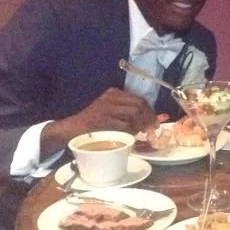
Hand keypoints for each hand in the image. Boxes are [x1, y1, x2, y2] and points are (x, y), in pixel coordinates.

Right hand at [42, 88, 156, 153]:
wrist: (72, 129)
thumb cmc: (95, 125)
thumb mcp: (114, 115)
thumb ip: (131, 116)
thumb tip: (157, 119)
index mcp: (114, 94)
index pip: (140, 99)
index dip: (151, 111)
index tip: (156, 122)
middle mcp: (111, 97)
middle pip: (139, 104)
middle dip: (149, 118)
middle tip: (151, 129)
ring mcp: (106, 107)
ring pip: (134, 112)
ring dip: (141, 124)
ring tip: (141, 133)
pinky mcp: (102, 118)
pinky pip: (123, 124)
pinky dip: (130, 131)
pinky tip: (130, 135)